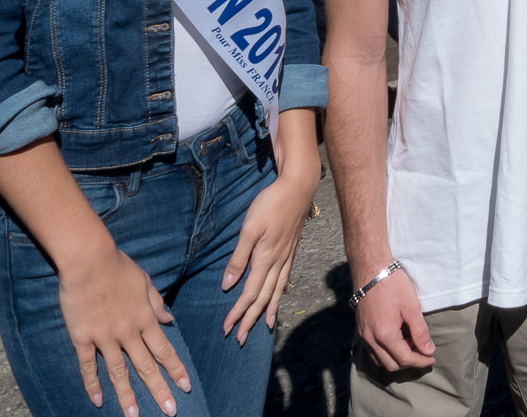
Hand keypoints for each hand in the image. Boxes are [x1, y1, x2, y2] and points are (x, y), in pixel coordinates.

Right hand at [59, 243, 190, 414]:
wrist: (89, 260)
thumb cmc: (118, 266)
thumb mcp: (145, 282)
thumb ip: (157, 304)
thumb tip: (168, 321)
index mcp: (145, 319)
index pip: (165, 350)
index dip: (176, 370)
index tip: (186, 387)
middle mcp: (128, 332)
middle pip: (146, 367)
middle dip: (159, 390)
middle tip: (170, 411)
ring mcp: (104, 337)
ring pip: (118, 373)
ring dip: (128, 396)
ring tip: (135, 416)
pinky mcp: (82, 337)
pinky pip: (88, 365)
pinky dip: (92, 384)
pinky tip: (97, 401)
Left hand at [220, 169, 319, 343]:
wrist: (298, 187)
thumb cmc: (270, 204)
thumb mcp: (249, 228)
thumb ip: (239, 257)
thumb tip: (228, 284)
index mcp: (265, 259)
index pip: (249, 293)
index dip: (238, 313)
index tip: (227, 328)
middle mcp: (278, 262)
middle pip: (263, 297)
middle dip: (251, 319)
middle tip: (241, 338)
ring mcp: (286, 256)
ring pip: (276, 291)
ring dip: (268, 310)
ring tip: (265, 326)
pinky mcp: (291, 249)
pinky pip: (284, 279)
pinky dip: (279, 293)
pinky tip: (278, 296)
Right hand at [355, 268, 435, 370]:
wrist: (370, 269)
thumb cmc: (393, 285)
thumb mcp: (411, 307)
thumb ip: (420, 331)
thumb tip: (428, 350)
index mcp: (385, 335)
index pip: (405, 359)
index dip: (420, 361)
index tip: (432, 358)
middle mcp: (371, 339)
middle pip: (391, 365)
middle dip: (409, 362)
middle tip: (423, 351)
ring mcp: (364, 335)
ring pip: (380, 360)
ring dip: (397, 358)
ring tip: (410, 344)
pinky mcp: (361, 329)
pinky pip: (373, 351)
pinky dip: (386, 352)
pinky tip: (397, 339)